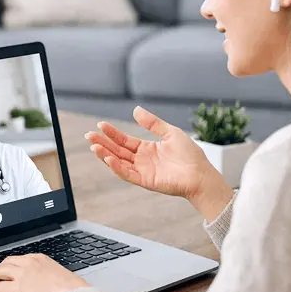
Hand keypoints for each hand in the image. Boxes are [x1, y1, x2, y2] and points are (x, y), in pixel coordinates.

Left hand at [0, 254, 90, 291]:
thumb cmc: (71, 288)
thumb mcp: (60, 276)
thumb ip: (50, 277)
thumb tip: (49, 284)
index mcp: (40, 258)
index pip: (20, 259)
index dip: (11, 264)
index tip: (8, 269)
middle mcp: (29, 263)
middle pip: (7, 262)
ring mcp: (22, 274)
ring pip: (0, 272)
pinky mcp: (17, 288)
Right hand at [85, 106, 231, 205]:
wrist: (201, 174)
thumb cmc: (190, 155)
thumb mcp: (170, 133)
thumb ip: (153, 123)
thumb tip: (135, 110)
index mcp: (147, 148)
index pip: (124, 140)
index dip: (112, 133)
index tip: (101, 125)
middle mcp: (142, 160)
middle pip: (117, 150)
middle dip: (103, 143)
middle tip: (89, 135)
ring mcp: (143, 171)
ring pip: (119, 162)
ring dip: (105, 155)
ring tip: (94, 146)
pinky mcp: (146, 181)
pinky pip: (128, 174)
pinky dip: (117, 167)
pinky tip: (108, 159)